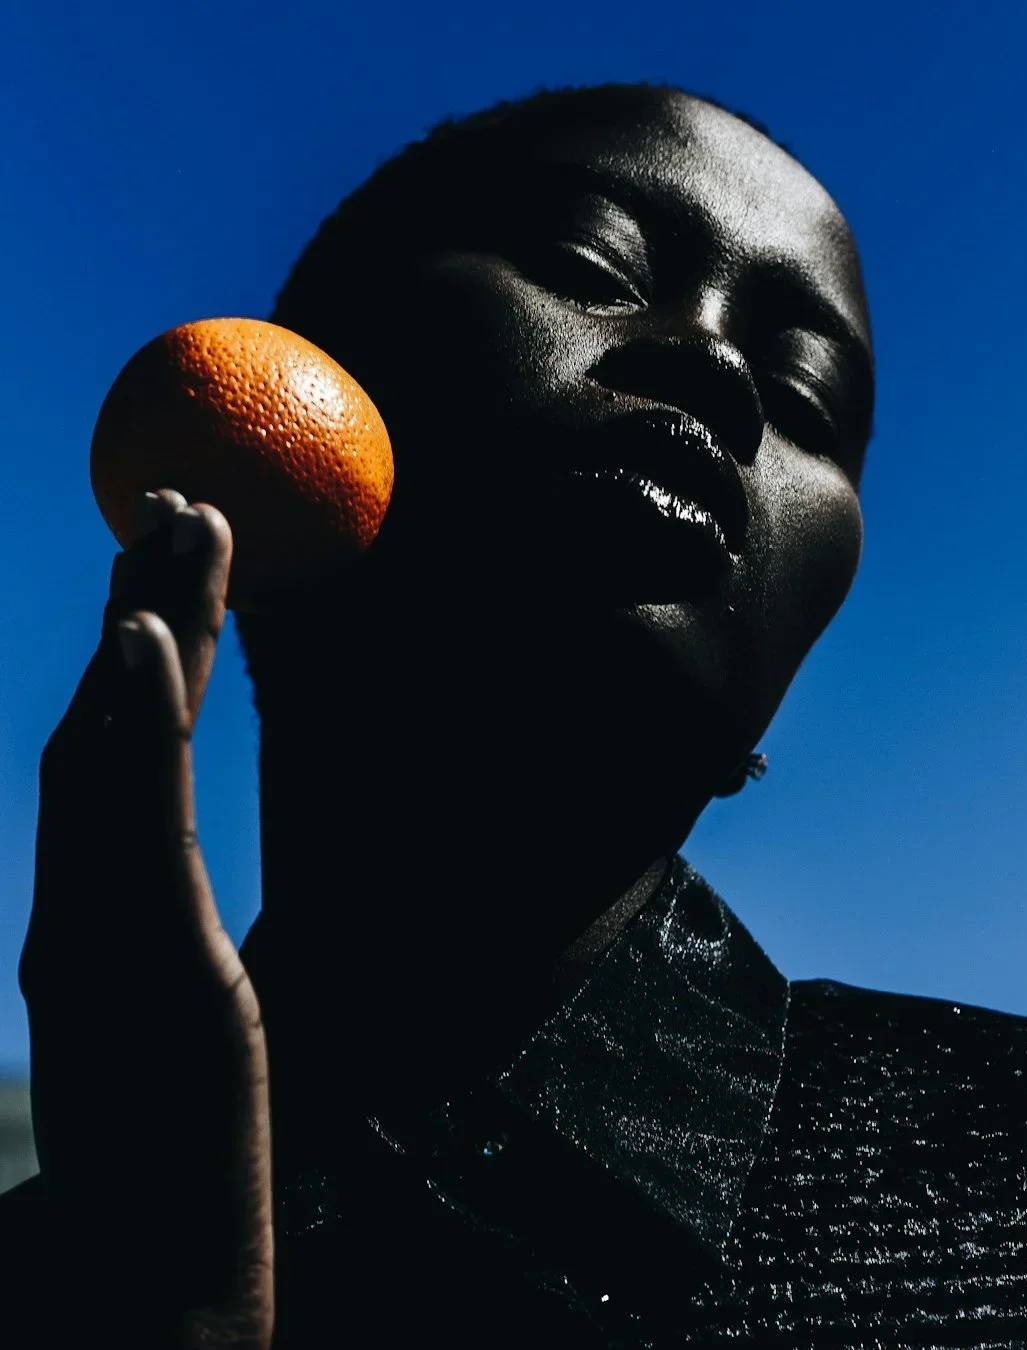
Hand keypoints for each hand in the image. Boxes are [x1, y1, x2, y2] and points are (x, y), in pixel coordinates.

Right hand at [19, 490, 272, 1347]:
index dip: (140, 650)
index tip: (170, 561)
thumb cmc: (168, 1169)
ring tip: (182, 521)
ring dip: (146, 629)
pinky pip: (133, 828)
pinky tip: (146, 640)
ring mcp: (100, 933)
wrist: (152, 1300)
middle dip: (145, 605)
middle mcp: (82, 908)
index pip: (118, 756)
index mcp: (94, 917)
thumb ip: (153, 934)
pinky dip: (134, 727)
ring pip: (113, 755)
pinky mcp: (140, 970)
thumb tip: (155, 870)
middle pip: (111, 728)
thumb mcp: (176, 1028)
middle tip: (184, 493)